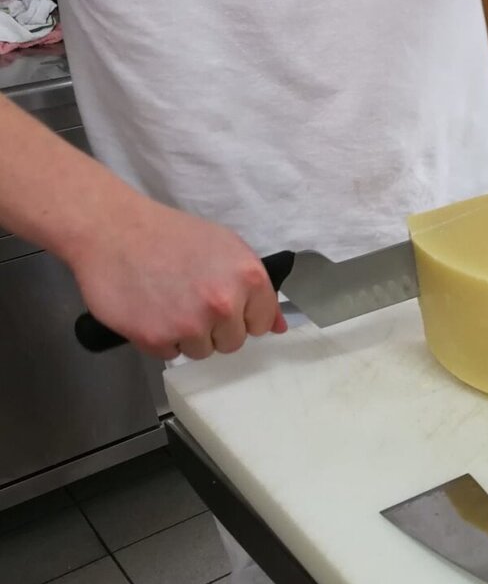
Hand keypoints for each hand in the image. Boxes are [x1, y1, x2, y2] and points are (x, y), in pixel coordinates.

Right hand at [69, 196, 285, 360]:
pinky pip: (170, 354)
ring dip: (187, 335)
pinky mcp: (156, 338)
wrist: (113, 229)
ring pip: (202, 351)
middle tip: (190, 299)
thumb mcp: (226, 248)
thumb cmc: (171, 235)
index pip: (263, 323)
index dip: (243, 315)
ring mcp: (190, 324)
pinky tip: (151, 311)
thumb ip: (256, 290)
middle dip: (215, 327)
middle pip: (233, 342)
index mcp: (249, 278)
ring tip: (169, 302)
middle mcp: (224, 304)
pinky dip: (160, 338)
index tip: (225, 303)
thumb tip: (279, 327)